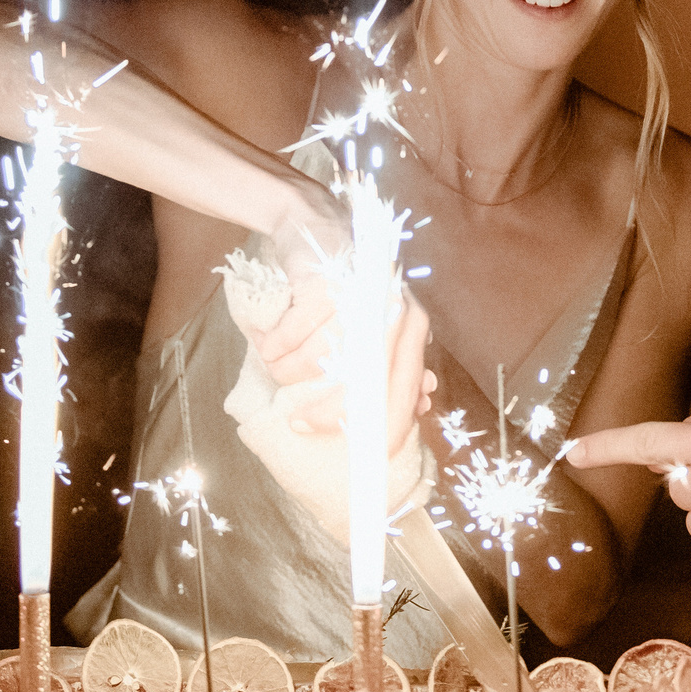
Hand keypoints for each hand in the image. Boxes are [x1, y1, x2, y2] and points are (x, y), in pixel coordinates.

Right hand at [268, 293, 437, 453]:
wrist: (319, 236)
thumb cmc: (346, 296)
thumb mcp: (375, 331)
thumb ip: (396, 368)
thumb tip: (420, 406)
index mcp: (410, 326)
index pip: (404, 389)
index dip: (386, 427)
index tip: (366, 455)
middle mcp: (391, 309)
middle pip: (361, 382)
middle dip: (327, 411)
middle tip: (299, 422)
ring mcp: (358, 294)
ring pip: (316, 359)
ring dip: (287, 371)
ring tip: (278, 364)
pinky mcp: (323, 282)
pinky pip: (290, 335)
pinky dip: (274, 345)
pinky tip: (270, 342)